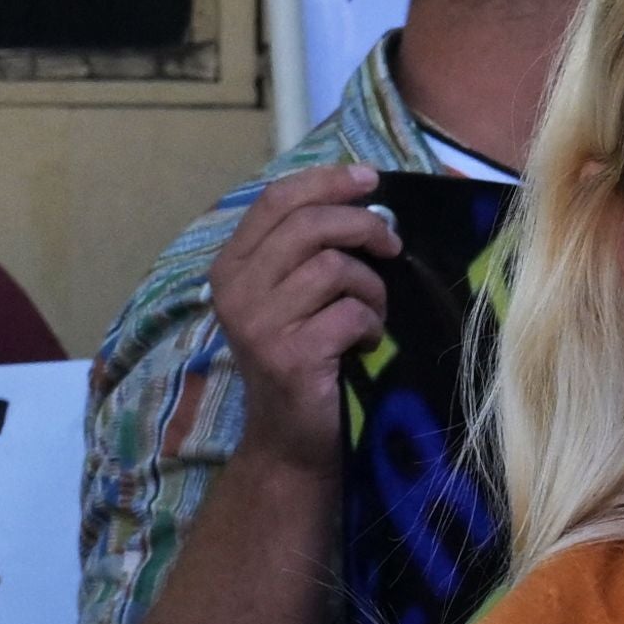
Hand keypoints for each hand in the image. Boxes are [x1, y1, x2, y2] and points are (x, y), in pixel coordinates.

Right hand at [206, 163, 396, 460]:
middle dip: (363, 227)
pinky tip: (366, 346)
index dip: (327, 181)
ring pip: (335, 267)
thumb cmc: (302, 362)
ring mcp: (259, 324)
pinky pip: (351, 313)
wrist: (290, 444)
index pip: (277, 199)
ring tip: (371, 315)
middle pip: (310, 225)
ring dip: (371, 288)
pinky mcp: (291, 355)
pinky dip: (371, 326)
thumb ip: (307, 250)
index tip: (369, 179)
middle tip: (392, 248)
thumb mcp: (292, 297)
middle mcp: (236, 290)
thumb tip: (363, 196)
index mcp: (232, 266)